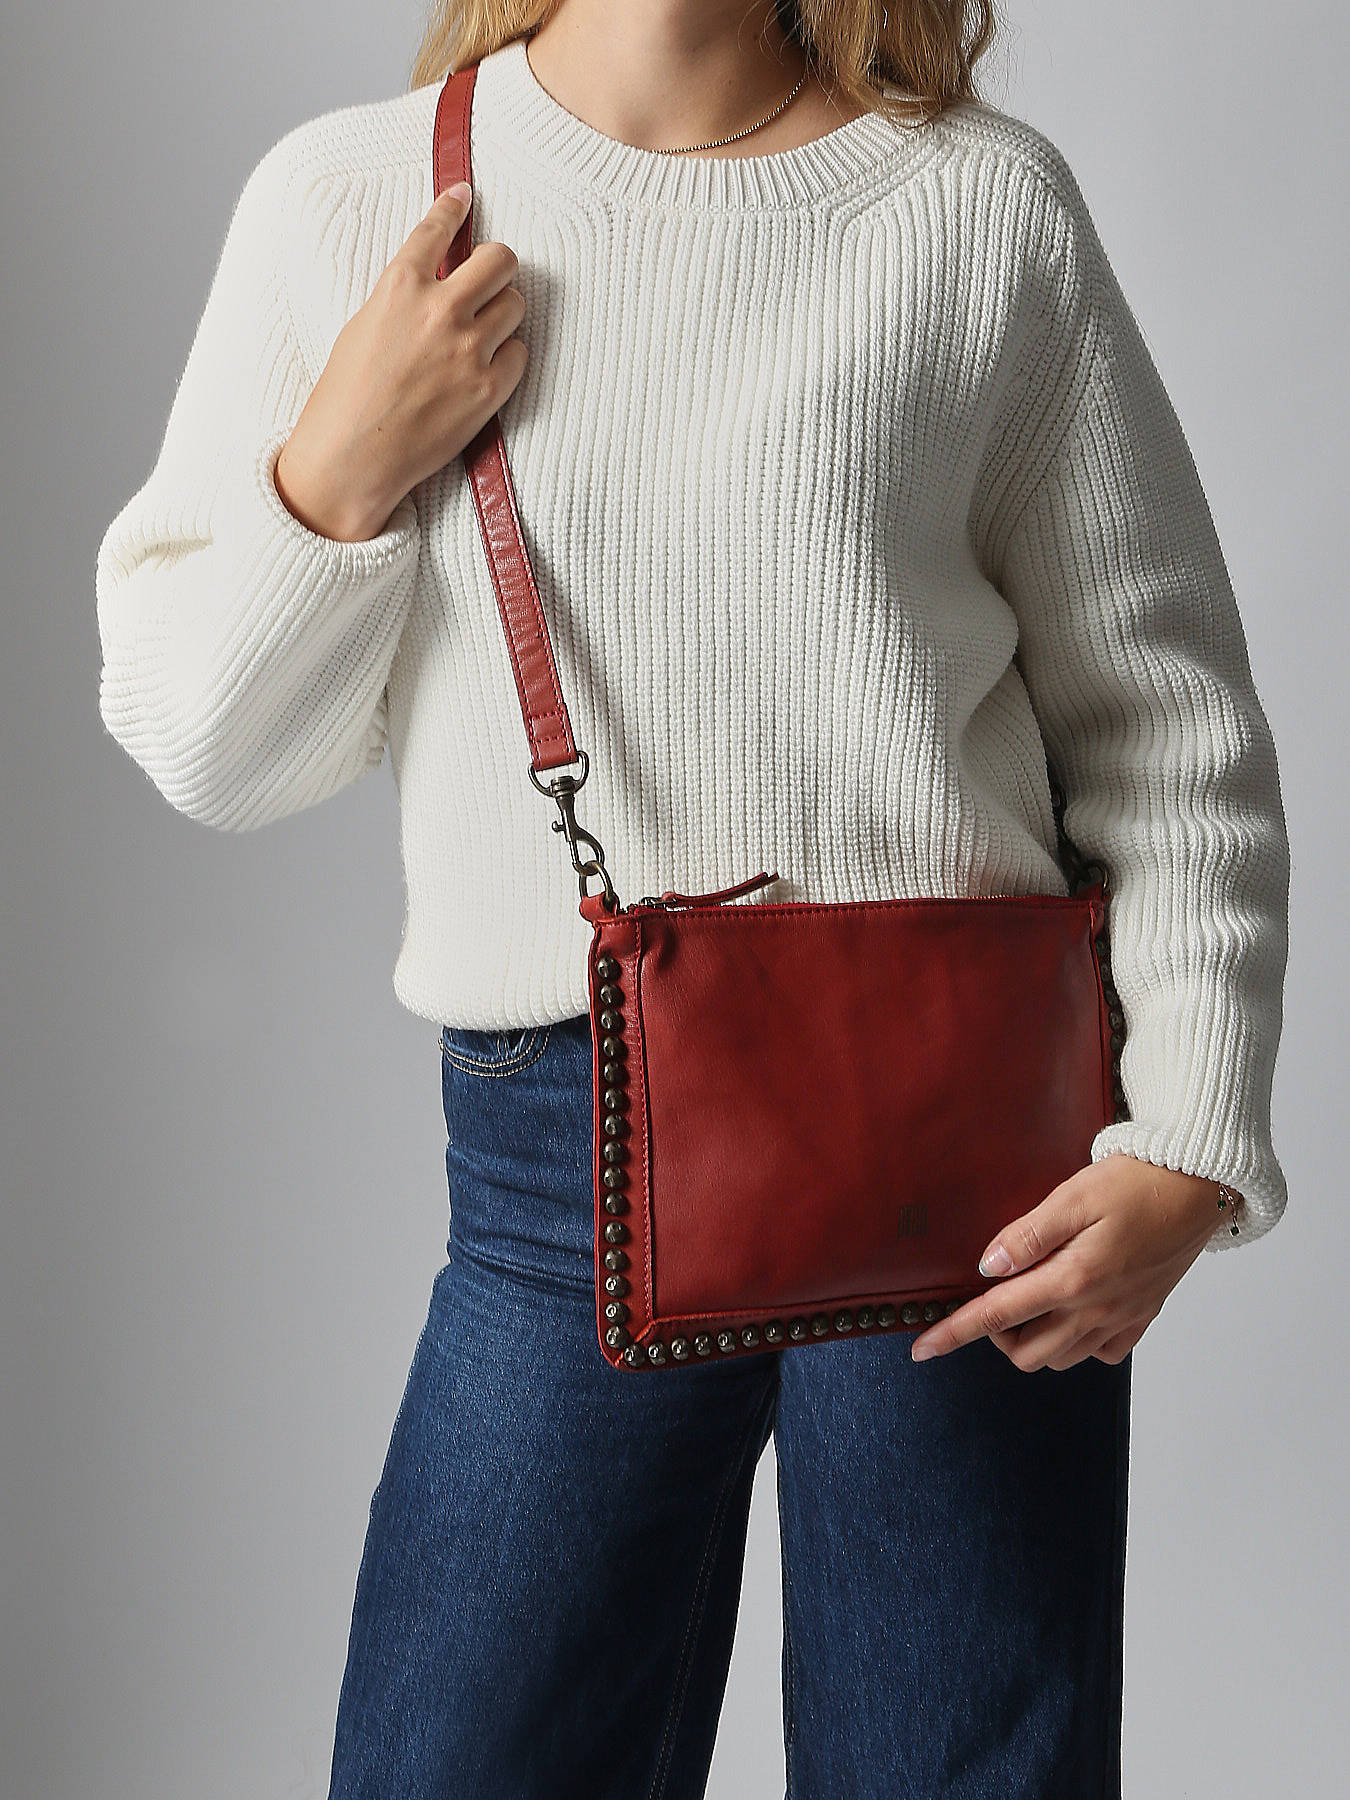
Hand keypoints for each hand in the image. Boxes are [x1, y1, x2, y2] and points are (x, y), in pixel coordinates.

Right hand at [273, 181, 528, 542]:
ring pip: (515, 305)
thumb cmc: (347, 396)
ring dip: (502, 314)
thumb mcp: (363, 326)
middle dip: (497, 266)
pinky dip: (508, 358)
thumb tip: (434, 281)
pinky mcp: (489, 388)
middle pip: (501, 259)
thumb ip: (403, 297)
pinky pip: (520, 353)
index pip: (438, 229)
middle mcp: (440, 310)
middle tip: (489, 280)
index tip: (465, 196)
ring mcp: (469, 349)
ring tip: (480, 335)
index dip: (454, 208)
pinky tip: (484, 371)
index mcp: (400, 286)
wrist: (353, 455)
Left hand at [909, 1153, 1236, 1371]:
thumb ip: (1029, 1234)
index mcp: (1073, 1279)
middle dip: (997, 1337)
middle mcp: (1097, 1310)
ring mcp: (1122, 1318)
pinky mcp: (1142, 1316)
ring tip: (1029, 1299)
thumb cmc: (1136, 1182)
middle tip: (992, 1298)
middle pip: (1027, 1354)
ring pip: (1062, 1358)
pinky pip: (1102, 1354)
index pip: (998, 1316)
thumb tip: (987, 1265)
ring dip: (1035, 1341)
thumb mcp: (1074, 1197)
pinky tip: (1072, 1309)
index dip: (955, 1333)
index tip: (922, 1349)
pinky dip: (1077, 1343)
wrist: (1199, 1186)